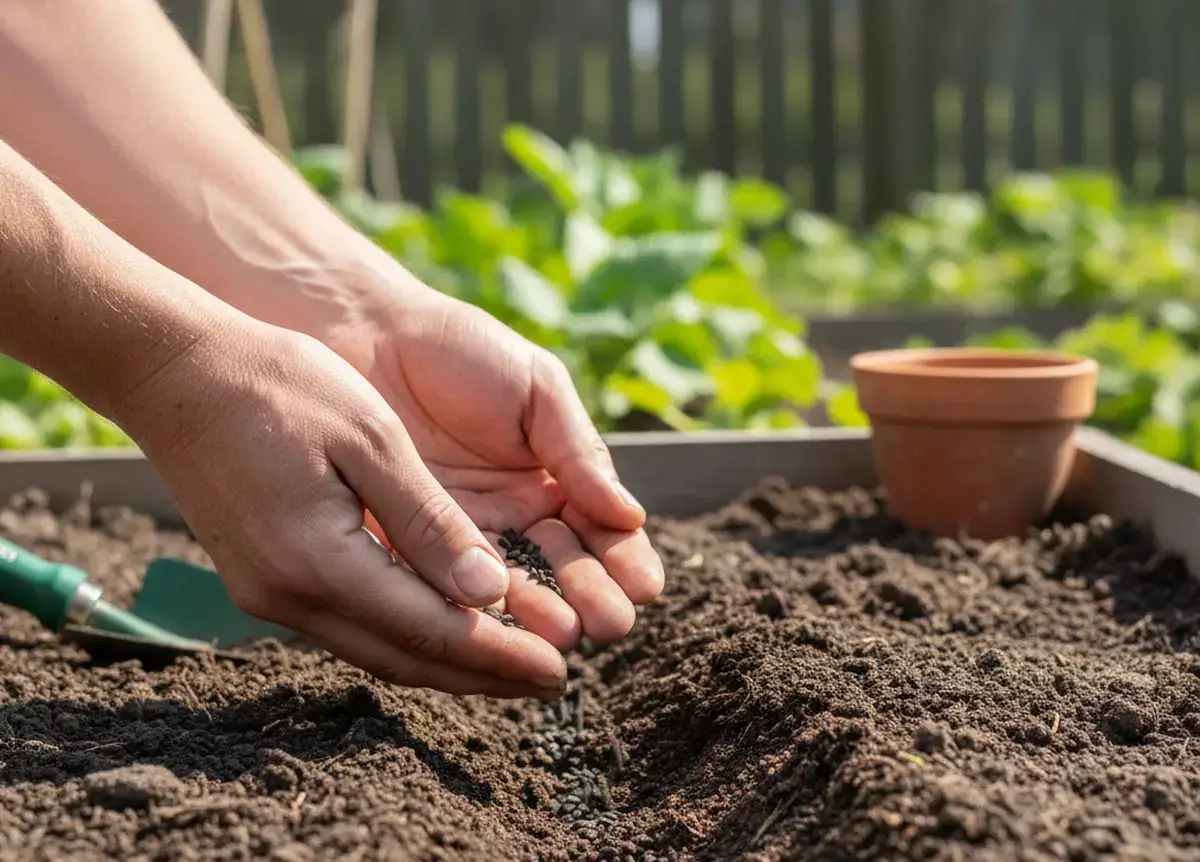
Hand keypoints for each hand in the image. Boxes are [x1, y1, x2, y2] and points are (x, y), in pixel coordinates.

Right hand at [113, 315, 568, 698]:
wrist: (178, 375)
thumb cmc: (283, 387)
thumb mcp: (373, 440)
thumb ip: (430, 522)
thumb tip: (489, 593)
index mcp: (321, 561)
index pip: (432, 632)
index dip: (500, 655)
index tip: (558, 669)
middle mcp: (290, 597)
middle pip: (407, 661)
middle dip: (483, 677)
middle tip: (549, 681)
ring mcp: (269, 596)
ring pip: (378, 652)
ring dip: (447, 664)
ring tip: (510, 667)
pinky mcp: (264, 582)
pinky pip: (352, 628)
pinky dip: (407, 638)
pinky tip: (442, 628)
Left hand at [325, 283, 665, 652]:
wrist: (367, 335)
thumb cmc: (461, 351)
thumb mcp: (538, 389)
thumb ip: (578, 450)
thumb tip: (630, 516)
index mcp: (558, 483)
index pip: (603, 535)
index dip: (625, 562)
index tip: (643, 586)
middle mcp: (516, 522)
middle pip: (564, 574)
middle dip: (590, 599)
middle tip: (608, 622)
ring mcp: (464, 541)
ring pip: (512, 591)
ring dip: (542, 615)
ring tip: (562, 632)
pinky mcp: (411, 550)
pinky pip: (447, 589)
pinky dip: (474, 611)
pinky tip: (498, 625)